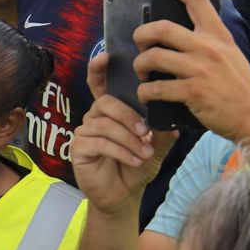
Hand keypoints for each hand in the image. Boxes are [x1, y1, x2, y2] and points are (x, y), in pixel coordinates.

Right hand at [70, 54, 177, 211]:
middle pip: (107, 103)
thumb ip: (162, 129)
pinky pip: (99, 143)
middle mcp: (95, 116)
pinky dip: (121, 151)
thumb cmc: (138, 165)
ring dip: (129, 139)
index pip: (102, 85)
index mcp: (112, 110)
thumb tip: (171, 113)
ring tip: (145, 153)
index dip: (99, 69)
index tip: (106, 55)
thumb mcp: (157, 146)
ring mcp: (84, 131)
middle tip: (147, 133)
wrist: (125, 194)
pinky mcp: (78, 148)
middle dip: (129, 117)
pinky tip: (135, 160)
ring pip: (105, 124)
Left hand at [132, 0, 249, 141]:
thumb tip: (185, 36)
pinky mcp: (192, 93)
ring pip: (152, 57)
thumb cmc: (242, 90)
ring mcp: (199, 69)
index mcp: (219, 35)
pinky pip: (156, 88)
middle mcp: (208, 47)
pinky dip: (145, 92)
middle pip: (161, 27)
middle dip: (141, 34)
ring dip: (140, 65)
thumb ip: (212, 43)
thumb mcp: (232, 56)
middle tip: (140, 43)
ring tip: (142, 73)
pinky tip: (146, 95)